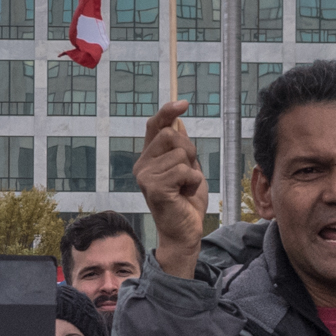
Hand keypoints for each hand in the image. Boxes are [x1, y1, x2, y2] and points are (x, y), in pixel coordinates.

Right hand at [132, 99, 207, 277]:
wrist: (184, 232)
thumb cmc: (186, 203)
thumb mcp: (187, 169)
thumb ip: (180, 148)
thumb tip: (177, 122)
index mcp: (148, 159)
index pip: (154, 126)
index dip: (168, 111)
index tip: (183, 103)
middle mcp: (142, 165)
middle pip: (170, 135)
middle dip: (188, 150)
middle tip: (189, 172)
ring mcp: (146, 176)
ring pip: (179, 153)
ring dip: (192, 170)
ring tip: (185, 187)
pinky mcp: (155, 187)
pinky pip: (184, 170)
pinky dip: (193, 181)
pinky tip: (185, 194)